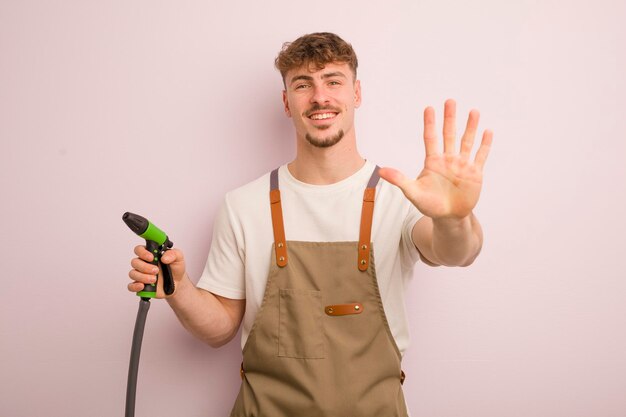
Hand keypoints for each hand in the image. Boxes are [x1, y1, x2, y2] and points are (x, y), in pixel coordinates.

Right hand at [128, 246, 186, 297]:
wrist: (178, 283)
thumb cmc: (175, 268)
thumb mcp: (178, 258)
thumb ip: (173, 254)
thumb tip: (164, 257)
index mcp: (150, 254)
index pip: (139, 249)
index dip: (143, 253)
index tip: (151, 257)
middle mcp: (144, 263)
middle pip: (135, 262)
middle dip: (145, 267)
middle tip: (156, 270)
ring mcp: (141, 275)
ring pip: (133, 273)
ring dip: (143, 277)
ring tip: (154, 279)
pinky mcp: (141, 286)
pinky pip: (131, 286)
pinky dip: (135, 286)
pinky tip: (143, 286)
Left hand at [379, 99, 492, 219]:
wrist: (449, 217)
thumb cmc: (429, 205)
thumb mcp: (413, 192)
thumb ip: (399, 180)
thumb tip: (381, 170)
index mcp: (433, 161)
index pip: (431, 138)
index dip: (430, 123)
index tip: (429, 108)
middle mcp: (448, 159)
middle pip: (449, 134)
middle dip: (450, 118)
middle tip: (450, 101)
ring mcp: (462, 165)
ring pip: (466, 142)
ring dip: (470, 127)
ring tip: (474, 111)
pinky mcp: (474, 173)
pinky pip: (480, 156)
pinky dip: (484, 145)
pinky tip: (487, 131)